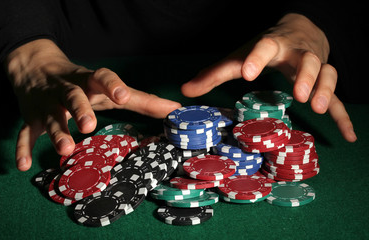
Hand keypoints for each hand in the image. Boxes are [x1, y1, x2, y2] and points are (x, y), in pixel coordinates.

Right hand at [6, 39, 180, 170]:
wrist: (37, 68)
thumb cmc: (84, 84)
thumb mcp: (110, 89)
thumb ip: (141, 99)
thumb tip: (175, 110)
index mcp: (89, 80)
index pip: (101, 77)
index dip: (111, 85)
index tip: (122, 96)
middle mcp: (67, 89)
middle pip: (73, 96)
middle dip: (80, 109)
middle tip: (89, 125)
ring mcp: (47, 103)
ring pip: (50, 116)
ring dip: (56, 131)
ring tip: (66, 149)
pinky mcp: (31, 117)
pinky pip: (25, 132)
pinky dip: (22, 147)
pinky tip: (23, 165)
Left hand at [181, 13, 356, 142]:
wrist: (299, 30)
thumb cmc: (265, 47)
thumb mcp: (241, 56)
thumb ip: (215, 73)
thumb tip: (185, 91)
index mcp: (273, 45)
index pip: (265, 47)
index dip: (257, 58)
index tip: (248, 72)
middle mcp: (297, 53)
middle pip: (307, 60)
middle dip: (305, 76)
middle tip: (299, 95)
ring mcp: (315, 66)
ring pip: (327, 73)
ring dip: (325, 90)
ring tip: (317, 108)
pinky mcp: (323, 82)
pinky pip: (337, 98)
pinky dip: (343, 117)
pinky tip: (348, 135)